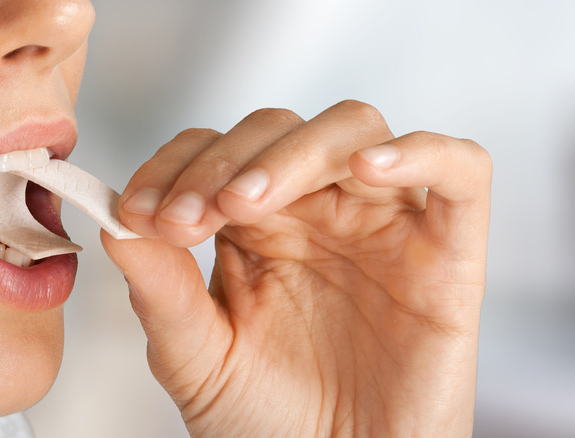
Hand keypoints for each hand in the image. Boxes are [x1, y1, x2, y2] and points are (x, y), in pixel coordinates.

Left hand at [101, 100, 491, 436]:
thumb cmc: (269, 425)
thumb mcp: (197, 359)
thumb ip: (160, 291)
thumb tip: (115, 222)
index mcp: (257, 229)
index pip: (217, 152)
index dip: (175, 166)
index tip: (139, 212)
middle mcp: (317, 215)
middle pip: (281, 130)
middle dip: (224, 162)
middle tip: (187, 216)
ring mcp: (382, 227)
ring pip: (354, 133)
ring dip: (295, 153)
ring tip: (247, 202)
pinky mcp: (448, 254)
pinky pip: (459, 175)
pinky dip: (421, 156)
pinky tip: (367, 169)